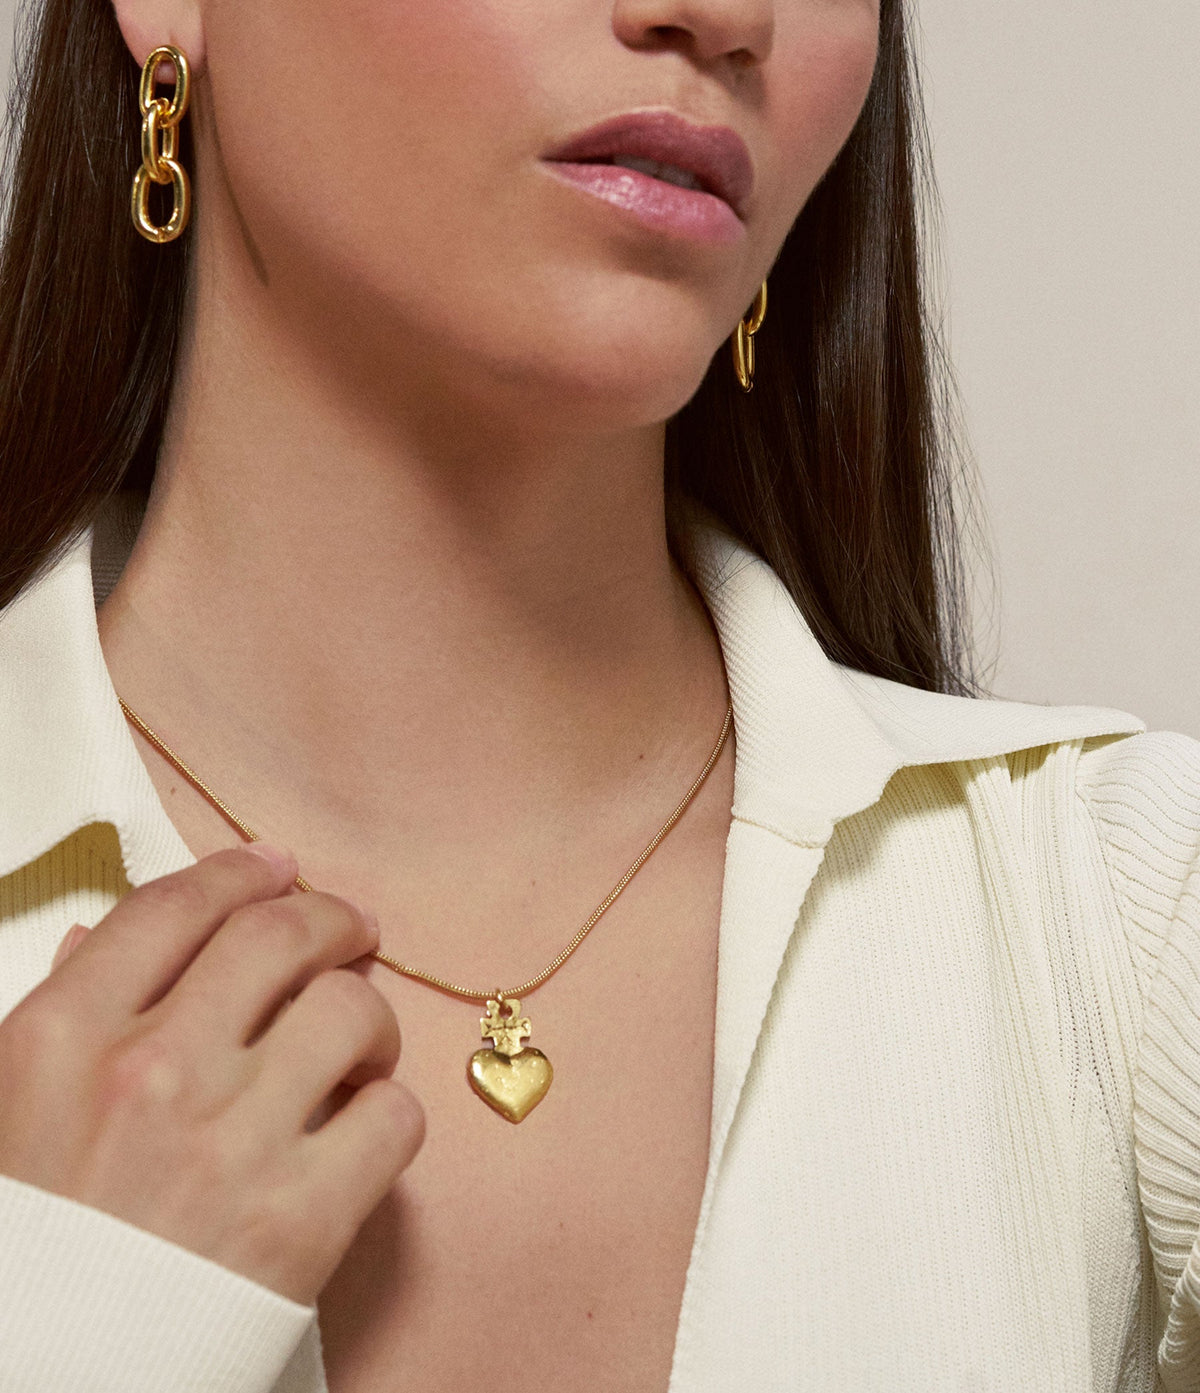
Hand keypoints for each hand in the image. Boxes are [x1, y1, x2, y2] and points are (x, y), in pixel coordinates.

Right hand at [0, 845, 423, 1305]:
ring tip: (360, 1040)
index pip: (178, 907)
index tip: (277, 867)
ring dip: (370, 1013)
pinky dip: (390, 1107)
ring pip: (350, 1011)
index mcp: (64, 1038)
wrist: (51, 1376)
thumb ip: (61, 1013)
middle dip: (330, 917)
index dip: (241, 872)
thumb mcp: (7, 1107)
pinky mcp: (300, 1221)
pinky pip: (393, 1116)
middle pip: (280, 937)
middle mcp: (151, 1073)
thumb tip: (102, 936)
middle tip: (352, 930)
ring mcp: (230, 1145)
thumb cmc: (28, 1242)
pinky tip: (365, 1118)